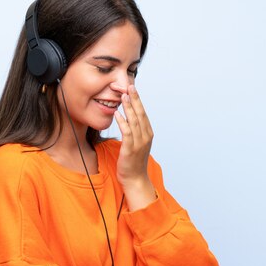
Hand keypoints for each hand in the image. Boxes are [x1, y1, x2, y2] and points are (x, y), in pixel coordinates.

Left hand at [113, 85, 155, 209]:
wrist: (135, 179)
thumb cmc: (133, 162)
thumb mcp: (135, 144)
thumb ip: (134, 131)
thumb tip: (127, 119)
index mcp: (148, 134)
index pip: (143, 113)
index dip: (138, 100)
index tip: (133, 89)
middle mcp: (146, 137)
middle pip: (140, 114)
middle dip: (135, 99)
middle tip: (130, 86)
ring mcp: (139, 143)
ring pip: (134, 121)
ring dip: (129, 108)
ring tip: (123, 96)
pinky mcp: (130, 149)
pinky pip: (127, 133)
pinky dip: (123, 122)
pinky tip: (117, 114)